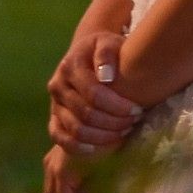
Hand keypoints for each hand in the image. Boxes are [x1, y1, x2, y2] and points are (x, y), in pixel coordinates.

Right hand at [47, 29, 140, 157]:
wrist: (88, 57)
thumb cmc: (105, 52)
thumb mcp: (108, 42)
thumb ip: (107, 53)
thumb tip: (106, 77)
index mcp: (69, 65)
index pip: (93, 93)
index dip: (117, 106)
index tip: (138, 110)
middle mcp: (58, 85)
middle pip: (86, 114)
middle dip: (113, 122)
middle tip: (133, 123)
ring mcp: (54, 104)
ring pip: (75, 129)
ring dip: (102, 136)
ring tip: (122, 132)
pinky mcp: (54, 119)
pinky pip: (60, 138)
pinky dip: (78, 147)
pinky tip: (97, 149)